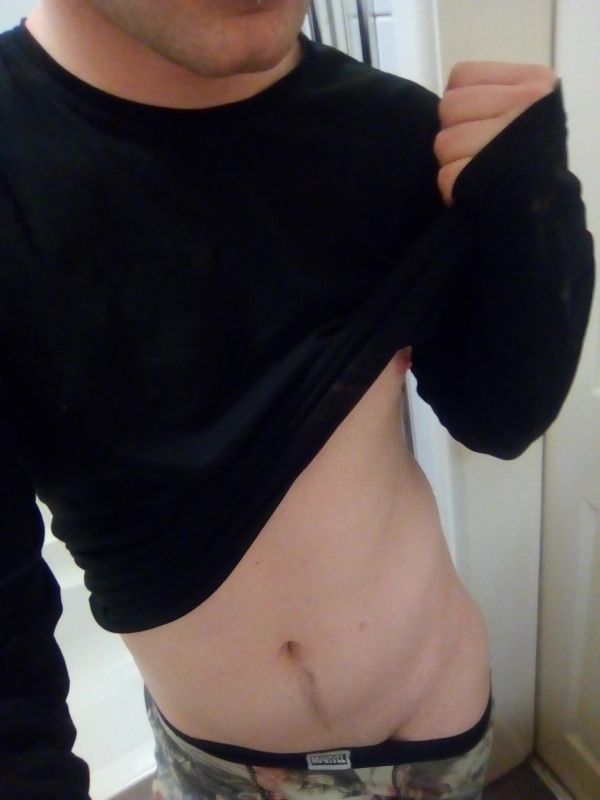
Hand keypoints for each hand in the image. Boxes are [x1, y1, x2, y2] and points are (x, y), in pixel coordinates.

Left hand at [434, 62, 557, 206]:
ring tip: (477, 169)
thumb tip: (451, 97)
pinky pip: (446, 176)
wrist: (546, 206)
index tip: (476, 119)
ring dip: (452, 161)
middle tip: (476, 148)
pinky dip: (453, 187)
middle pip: (448, 107)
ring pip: (443, 142)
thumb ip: (493, 94)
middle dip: (454, 131)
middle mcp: (524, 103)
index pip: (462, 76)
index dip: (460, 101)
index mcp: (533, 81)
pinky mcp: (487, 177)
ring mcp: (506, 140)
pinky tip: (473, 188)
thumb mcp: (528, 108)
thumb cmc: (532, 155)